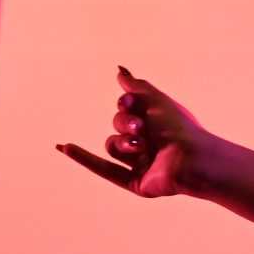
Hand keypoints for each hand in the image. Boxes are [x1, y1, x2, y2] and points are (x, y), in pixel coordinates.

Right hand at [56, 65, 217, 198]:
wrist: (190, 157)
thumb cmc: (178, 127)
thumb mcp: (155, 100)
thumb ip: (136, 87)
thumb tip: (120, 71)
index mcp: (155, 124)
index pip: (126, 108)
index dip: (125, 104)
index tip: (129, 102)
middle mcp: (149, 144)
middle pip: (118, 125)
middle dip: (124, 123)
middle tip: (141, 127)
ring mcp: (141, 164)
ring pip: (113, 146)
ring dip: (123, 143)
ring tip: (141, 146)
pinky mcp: (136, 183)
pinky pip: (105, 170)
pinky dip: (84, 158)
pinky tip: (64, 147)